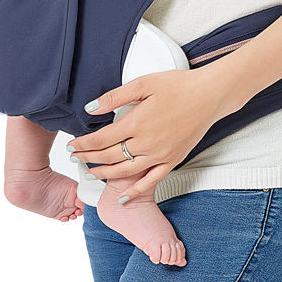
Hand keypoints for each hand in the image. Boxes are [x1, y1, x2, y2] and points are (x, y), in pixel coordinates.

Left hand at [65, 67, 237, 200]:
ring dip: (105, 174)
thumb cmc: (178, 85)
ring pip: (125, 171)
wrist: (210, 95)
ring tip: (90, 174)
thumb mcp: (143, 83)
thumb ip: (115, 97)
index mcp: (136, 122)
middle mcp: (146, 143)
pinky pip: (150, 181)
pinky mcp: (173, 160)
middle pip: (110, 156)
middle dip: (89, 158)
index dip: (84, 144)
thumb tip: (90, 108)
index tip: (71, 145)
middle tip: (74, 159)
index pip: (101, 138)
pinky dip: (135, 191)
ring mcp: (160, 155)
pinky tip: (122, 197)